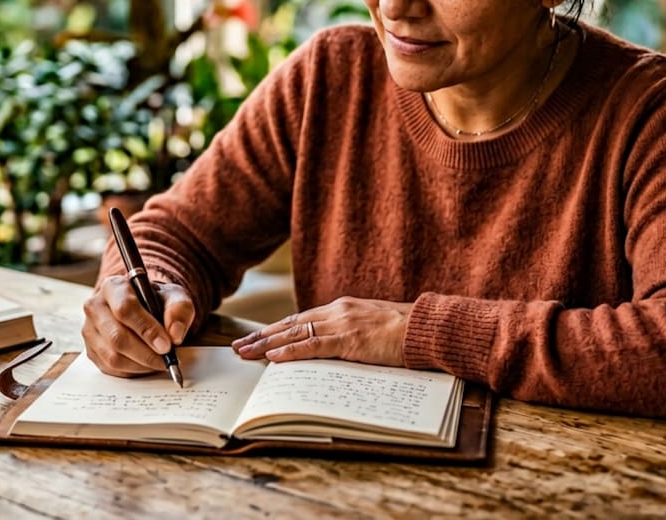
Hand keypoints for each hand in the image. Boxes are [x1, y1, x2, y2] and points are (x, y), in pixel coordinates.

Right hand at [82, 276, 195, 376]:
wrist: (145, 308)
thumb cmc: (157, 301)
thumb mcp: (174, 297)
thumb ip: (179, 310)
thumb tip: (175, 335)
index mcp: (113, 287)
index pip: (125, 309)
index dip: (146, 329)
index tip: (166, 345)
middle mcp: (95, 307)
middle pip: (116, 337)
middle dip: (146, 353)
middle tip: (166, 359)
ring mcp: (90, 330)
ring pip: (113, 356)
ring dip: (141, 365)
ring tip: (160, 362)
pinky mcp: (91, 350)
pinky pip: (111, 368)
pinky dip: (133, 371)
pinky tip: (147, 364)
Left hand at [230, 296, 411, 366]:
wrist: (426, 328)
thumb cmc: (405, 331)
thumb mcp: (372, 327)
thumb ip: (351, 333)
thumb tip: (334, 350)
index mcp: (342, 308)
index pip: (301, 319)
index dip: (276, 329)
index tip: (257, 338)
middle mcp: (337, 311)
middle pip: (291, 324)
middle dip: (262, 336)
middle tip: (238, 347)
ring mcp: (342, 324)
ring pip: (295, 333)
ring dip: (267, 345)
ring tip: (245, 353)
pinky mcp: (350, 340)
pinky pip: (313, 346)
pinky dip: (291, 351)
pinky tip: (273, 357)